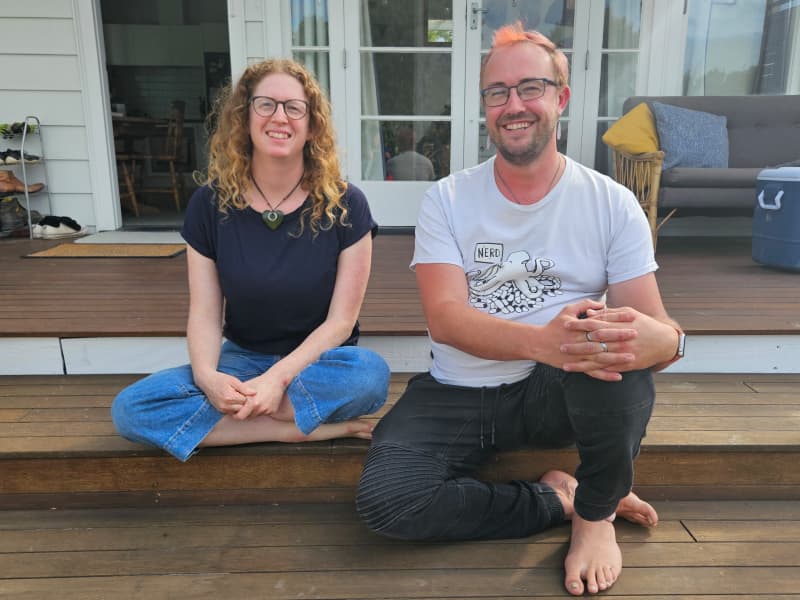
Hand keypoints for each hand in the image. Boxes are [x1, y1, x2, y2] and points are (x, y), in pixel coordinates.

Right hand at [195, 371, 255, 414]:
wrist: (207, 381)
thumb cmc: (221, 379)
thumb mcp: (233, 380)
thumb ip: (244, 388)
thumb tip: (255, 393)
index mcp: (229, 397)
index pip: (246, 401)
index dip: (249, 396)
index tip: (247, 391)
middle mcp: (225, 405)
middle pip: (243, 408)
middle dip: (245, 402)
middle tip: (245, 394)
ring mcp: (222, 409)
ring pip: (238, 412)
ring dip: (241, 406)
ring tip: (240, 396)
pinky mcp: (221, 411)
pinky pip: (233, 412)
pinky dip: (236, 408)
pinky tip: (235, 400)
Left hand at [233, 371, 288, 419]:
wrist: (277, 380)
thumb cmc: (260, 381)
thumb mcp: (246, 387)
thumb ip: (237, 396)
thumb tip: (227, 402)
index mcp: (252, 403)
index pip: (239, 416)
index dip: (235, 414)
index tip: (234, 411)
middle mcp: (260, 408)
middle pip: (247, 417)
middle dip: (244, 413)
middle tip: (241, 408)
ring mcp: (267, 410)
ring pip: (255, 416)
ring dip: (252, 412)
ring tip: (252, 403)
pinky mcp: (273, 411)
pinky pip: (263, 413)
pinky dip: (260, 410)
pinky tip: (261, 401)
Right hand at [536, 301, 632, 380]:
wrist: (538, 343)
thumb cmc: (554, 326)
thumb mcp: (567, 311)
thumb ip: (584, 305)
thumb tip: (602, 304)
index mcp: (580, 327)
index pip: (602, 321)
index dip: (617, 318)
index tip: (632, 316)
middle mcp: (580, 341)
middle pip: (603, 339)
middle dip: (620, 336)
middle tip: (636, 334)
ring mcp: (579, 355)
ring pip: (601, 357)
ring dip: (617, 358)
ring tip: (632, 357)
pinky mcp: (577, 366)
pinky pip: (593, 372)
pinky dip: (606, 375)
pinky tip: (619, 376)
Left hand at [561, 306, 677, 378]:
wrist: (664, 342)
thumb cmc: (645, 324)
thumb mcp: (629, 313)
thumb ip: (609, 313)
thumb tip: (590, 313)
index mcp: (619, 327)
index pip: (595, 325)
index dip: (579, 325)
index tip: (565, 324)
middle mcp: (619, 342)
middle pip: (593, 344)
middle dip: (576, 345)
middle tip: (560, 346)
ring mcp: (622, 355)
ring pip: (597, 360)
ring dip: (580, 363)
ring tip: (565, 365)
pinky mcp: (625, 366)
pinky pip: (607, 370)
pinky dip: (594, 372)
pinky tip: (582, 372)